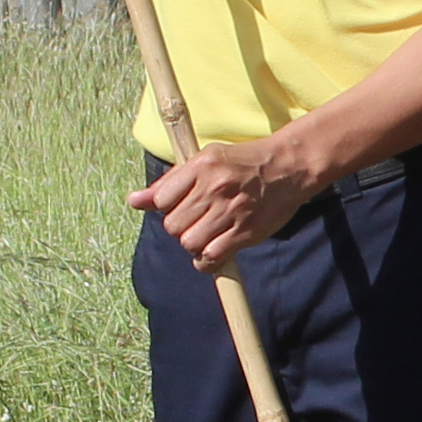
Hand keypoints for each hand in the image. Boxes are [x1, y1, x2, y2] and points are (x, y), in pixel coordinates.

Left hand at [137, 133, 327, 267]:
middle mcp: (214, 187)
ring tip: (207, 235)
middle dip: (180, 228)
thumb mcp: (205, 160)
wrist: (288, 167)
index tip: (182, 206)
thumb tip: (133, 201)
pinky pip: (210, 258)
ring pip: (189, 243)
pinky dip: (206, 261)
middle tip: (197, 221)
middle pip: (172, 225)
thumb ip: (169, 183)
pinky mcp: (245, 232)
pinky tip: (213, 251)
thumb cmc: (243, 163)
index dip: (167, 208)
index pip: (161, 199)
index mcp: (201, 165)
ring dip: (193, 244)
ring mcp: (230, 211)